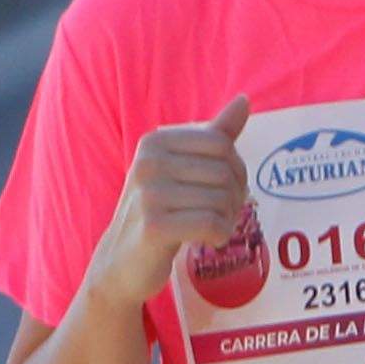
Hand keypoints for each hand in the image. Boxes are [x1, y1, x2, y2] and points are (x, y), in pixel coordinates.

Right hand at [94, 96, 255, 310]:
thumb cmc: (157, 211)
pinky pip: (212, 224)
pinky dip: (220, 236)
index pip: (221, 144)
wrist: (121, 263)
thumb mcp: (181, 169)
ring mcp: (149, 194)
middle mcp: (149, 163)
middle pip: (224, 172)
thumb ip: (213, 136)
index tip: (227, 190)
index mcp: (154, 142)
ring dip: (228, 219)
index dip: (236, 169)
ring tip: (213, 228)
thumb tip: (244, 100)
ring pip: (221, 200)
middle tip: (223, 215)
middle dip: (234, 197)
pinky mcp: (155, 227)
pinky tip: (209, 241)